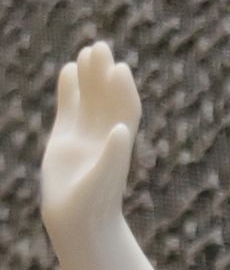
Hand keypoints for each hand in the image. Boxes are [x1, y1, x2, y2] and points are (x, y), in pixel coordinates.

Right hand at [41, 41, 140, 235]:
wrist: (77, 223)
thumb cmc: (93, 206)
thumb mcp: (103, 180)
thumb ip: (113, 155)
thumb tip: (122, 130)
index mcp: (119, 144)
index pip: (125, 110)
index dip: (123, 90)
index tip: (119, 69)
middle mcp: (104, 136)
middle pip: (107, 98)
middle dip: (104, 74)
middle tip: (100, 46)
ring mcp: (84, 135)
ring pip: (88, 100)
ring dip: (88, 77)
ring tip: (85, 53)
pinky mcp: (65, 138)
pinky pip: (69, 108)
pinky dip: (68, 90)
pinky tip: (68, 70)